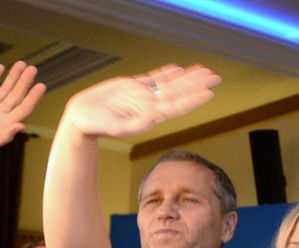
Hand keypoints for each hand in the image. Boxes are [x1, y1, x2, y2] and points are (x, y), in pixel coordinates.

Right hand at [0, 62, 45, 160]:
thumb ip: (3, 137)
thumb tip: (21, 125)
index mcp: (4, 125)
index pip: (23, 109)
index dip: (33, 97)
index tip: (41, 85)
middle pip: (16, 96)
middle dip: (25, 82)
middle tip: (33, 69)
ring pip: (4, 89)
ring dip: (13, 77)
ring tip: (22, 64)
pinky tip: (1, 67)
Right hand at [62, 64, 218, 139]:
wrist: (82, 118)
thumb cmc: (98, 126)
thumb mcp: (118, 127)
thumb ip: (136, 123)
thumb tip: (153, 118)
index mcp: (151, 115)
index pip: (178, 106)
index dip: (194, 99)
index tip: (209, 92)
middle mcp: (150, 105)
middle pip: (180, 92)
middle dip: (198, 84)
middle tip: (216, 77)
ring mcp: (143, 95)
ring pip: (170, 83)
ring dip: (188, 77)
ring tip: (204, 70)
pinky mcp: (132, 86)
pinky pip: (153, 78)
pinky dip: (166, 73)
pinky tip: (178, 70)